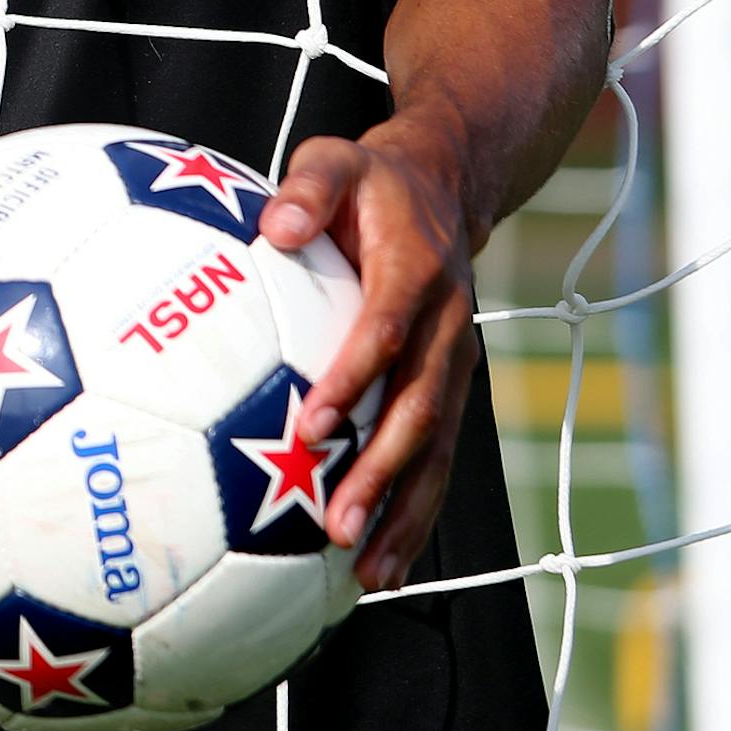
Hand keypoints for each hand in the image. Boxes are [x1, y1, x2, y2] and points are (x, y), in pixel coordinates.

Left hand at [258, 113, 478, 592]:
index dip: (352, 379)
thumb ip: (307, 187)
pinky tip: (384, 562)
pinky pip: (438, 455)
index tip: (311, 425)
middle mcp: (448, 324)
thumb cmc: (369, 178)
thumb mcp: (336, 158)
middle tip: (337, 526)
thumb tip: (274, 224)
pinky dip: (415, 510)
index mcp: (417, 271)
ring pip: (437, 447)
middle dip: (383, 473)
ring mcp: (456, 360)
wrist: (444, 184)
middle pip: (420, 408)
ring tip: (369, 572)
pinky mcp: (450, 385)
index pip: (385, 332)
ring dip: (406, 511)